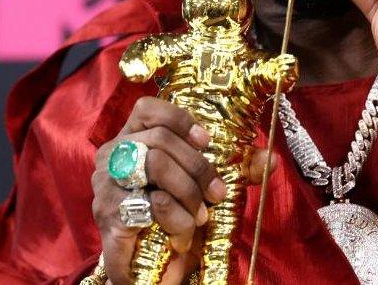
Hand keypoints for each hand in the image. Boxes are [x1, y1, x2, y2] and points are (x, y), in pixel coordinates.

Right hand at [92, 97, 277, 283]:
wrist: (146, 269)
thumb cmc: (173, 217)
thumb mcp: (206, 188)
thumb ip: (236, 170)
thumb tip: (271, 159)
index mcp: (132, 139)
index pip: (147, 108)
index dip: (179, 119)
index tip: (207, 142)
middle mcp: (113, 156)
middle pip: (159, 139)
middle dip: (197, 167)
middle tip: (217, 195)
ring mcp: (106, 185)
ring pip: (155, 165)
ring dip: (188, 193)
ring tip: (199, 217)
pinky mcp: (108, 215)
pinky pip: (151, 204)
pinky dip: (177, 219)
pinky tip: (183, 234)